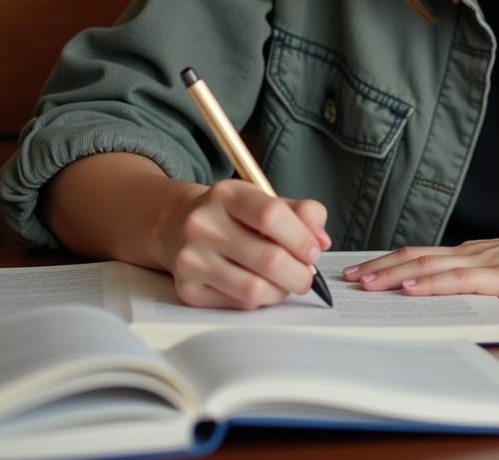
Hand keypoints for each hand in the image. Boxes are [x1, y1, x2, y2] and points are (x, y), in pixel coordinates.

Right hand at [160, 180, 330, 309]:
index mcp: (226, 194)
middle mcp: (203, 225)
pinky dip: (260, 300)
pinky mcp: (187, 290)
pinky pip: (239, 304)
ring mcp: (191, 259)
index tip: (315, 251)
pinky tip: (260, 285)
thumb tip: (321, 241)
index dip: (302, 238)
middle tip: (308, 275)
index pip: (272, 216)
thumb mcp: (266, 199)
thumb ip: (302, 213)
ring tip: (286, 281)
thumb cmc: (234, 215)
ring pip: (255, 289)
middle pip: (269, 259)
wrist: (177, 226)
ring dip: (282, 291)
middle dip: (300, 274)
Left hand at [342, 220, 498, 300]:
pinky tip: (411, 288)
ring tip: (364, 283)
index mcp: (480, 250)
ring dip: (394, 274)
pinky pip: (459, 280)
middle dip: (380, 267)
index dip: (392, 260)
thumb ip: (494, 272)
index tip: (364, 268)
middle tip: (347, 276)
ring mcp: (488, 261)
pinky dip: (431, 283)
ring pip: (430, 266)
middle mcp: (477, 251)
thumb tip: (470, 283)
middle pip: (417, 256)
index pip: (426, 253)